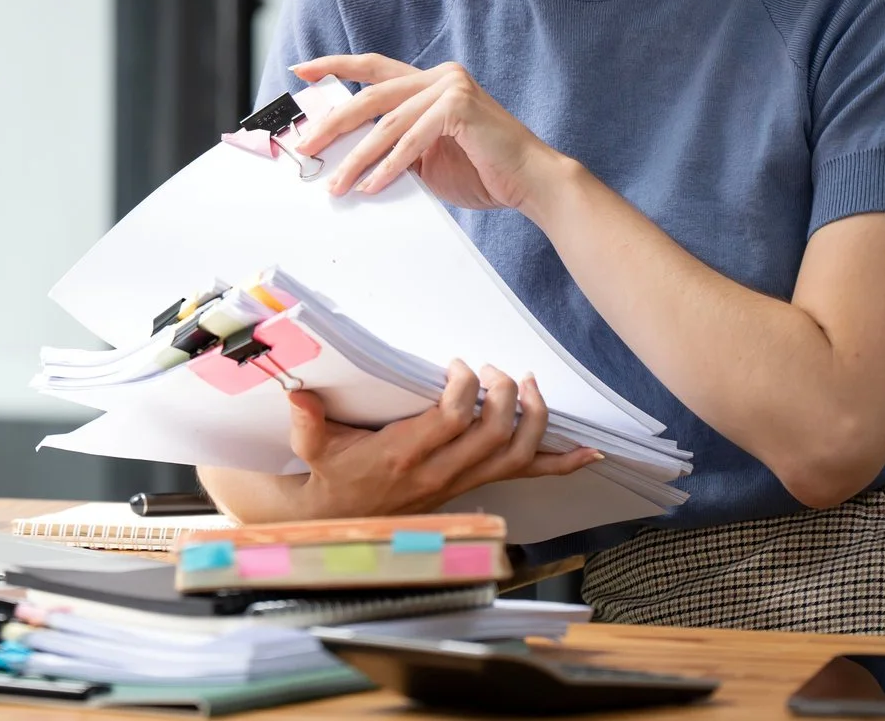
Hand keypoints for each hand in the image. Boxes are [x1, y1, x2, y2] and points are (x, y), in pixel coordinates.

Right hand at [280, 360, 601, 518]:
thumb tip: (297, 396)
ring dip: (536, 418)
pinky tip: (587, 454)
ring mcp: (462, 482)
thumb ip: (307, 424)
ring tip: (531, 385)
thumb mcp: (312, 450)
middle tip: (493, 370)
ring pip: (517, 454)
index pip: (454, 418)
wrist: (343, 520)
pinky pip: (525, 476)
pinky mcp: (473, 485)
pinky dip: (559, 465)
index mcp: (406, 455)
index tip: (456, 365)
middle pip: (495, 432)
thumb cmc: (333, 477)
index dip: (464, 385)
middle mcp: (442, 472)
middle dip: (504, 393)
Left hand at [289, 55, 572, 211]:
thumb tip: (347, 157)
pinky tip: (373, 185)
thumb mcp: (425, 157)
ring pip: (387, 122)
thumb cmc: (481, 171)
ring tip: (337, 184)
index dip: (335, 66)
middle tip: (307, 146)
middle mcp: (439, 76)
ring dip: (358, 157)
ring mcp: (451, 87)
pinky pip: (412, 139)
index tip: (301, 71)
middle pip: (371, 96)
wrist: (530, 182)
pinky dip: (389, 165)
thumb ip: (394, 146)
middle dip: (333, 123)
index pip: (373, 68)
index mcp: (430, 82)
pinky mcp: (460, 106)